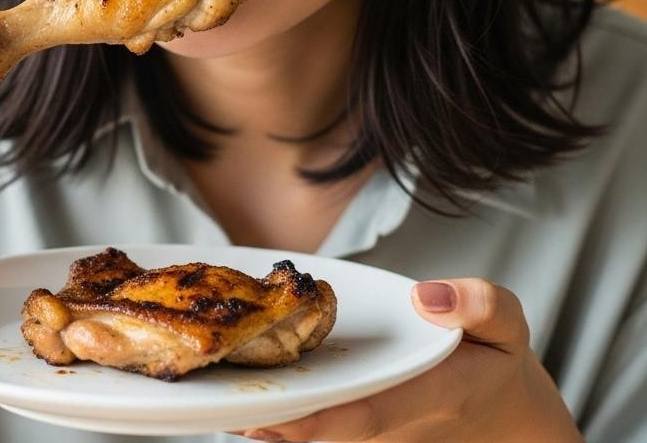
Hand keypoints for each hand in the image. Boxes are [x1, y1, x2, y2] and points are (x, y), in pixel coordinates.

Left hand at [235, 278, 581, 441]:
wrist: (504, 414)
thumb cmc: (497, 359)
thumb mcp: (507, 324)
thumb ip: (479, 304)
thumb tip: (428, 296)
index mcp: (431, 392)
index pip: (372, 409)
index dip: (324, 416)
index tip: (281, 416)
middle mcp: (396, 417)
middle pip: (331, 424)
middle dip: (279, 420)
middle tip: (223, 409)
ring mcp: (377, 425)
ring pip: (319, 425)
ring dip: (270, 417)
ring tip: (213, 399)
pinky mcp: (362, 420)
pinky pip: (320, 417)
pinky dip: (281, 409)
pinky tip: (234, 390)